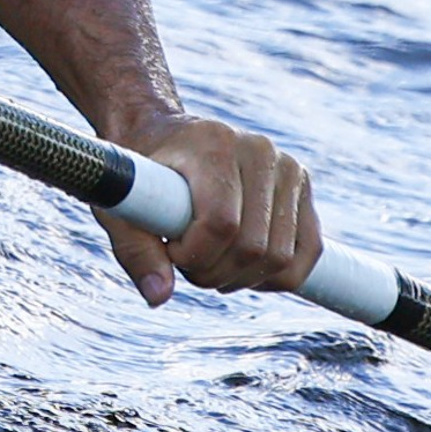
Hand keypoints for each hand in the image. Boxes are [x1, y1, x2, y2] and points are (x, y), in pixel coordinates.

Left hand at [97, 109, 320, 307]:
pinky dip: (277, 277)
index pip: (221, 224)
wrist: (161, 134)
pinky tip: (243, 269)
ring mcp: (287, 167)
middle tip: (186, 260)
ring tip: (210, 259)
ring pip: (281, 257)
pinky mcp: (302, 186)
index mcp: (214, 144)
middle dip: (214, 272)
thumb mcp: (121, 204)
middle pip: (253, 247)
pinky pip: (309, 252)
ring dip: (242, 278)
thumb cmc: (139, 171)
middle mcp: (258, 150)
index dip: (195, 255)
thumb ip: (135, 251)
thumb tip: (159, 297)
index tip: (170, 250)